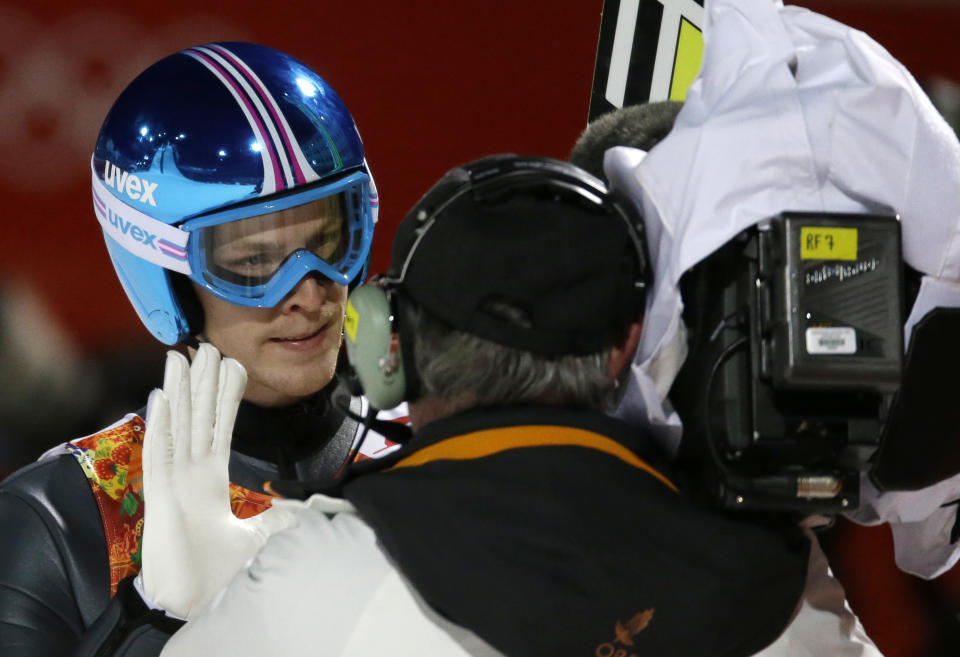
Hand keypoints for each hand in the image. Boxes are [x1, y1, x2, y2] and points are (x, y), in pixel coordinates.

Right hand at [140, 343, 296, 618]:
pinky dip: (160, 425)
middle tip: (204, 344)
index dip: (224, 396)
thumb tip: (304, 511)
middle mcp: (191, 474)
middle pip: (198, 418)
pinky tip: (161, 397)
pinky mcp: (161, 496)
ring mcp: (174, 482)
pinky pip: (159, 453)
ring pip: (179, 425)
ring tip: (180, 356)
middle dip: (201, 381)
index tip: (229, 364)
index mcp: (211, 480)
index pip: (220, 428)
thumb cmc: (217, 571)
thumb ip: (278, 520)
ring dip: (179, 391)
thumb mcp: (257, 537)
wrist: (193, 600)